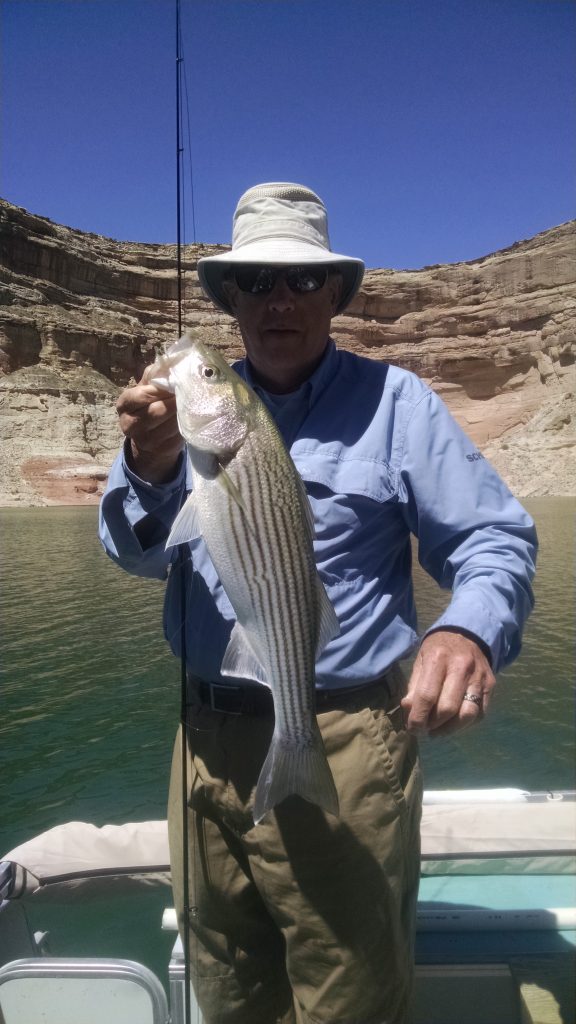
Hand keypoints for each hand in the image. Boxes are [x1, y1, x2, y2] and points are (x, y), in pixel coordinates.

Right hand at [116, 366, 183, 482]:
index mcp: (124, 405)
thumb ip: (157, 373)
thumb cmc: (150, 404)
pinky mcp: (163, 450)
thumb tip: (173, 360)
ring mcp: (146, 441)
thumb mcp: (148, 387)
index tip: (175, 383)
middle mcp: (130, 425)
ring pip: (170, 424)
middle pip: (156, 411)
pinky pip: (179, 435)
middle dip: (174, 401)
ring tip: (193, 403)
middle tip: (189, 392)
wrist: (151, 438)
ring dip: (183, 412)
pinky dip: (188, 424)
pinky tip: (192, 416)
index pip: (140, 396)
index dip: (159, 390)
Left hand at [401, 630, 494, 736]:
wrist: (468, 633)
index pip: (427, 695)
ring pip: (468, 714)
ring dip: (450, 729)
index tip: (412, 728)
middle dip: (433, 725)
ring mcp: (479, 677)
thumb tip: (408, 710)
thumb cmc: (439, 649)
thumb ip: (414, 686)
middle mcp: (461, 667)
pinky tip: (454, 723)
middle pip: (448, 708)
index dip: (418, 717)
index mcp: (438, 658)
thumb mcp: (421, 660)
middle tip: (424, 729)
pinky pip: (480, 713)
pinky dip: (466, 724)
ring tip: (438, 731)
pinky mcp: (491, 685)